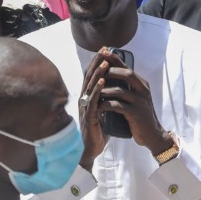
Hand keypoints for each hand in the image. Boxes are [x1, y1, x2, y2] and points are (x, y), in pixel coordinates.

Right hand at [78, 51, 109, 171]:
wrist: (91, 149)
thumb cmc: (98, 130)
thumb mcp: (103, 111)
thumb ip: (106, 99)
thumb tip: (116, 87)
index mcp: (88, 97)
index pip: (92, 75)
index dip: (97, 62)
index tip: (104, 50)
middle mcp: (84, 99)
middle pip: (89, 76)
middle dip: (97, 62)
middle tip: (104, 49)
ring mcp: (85, 107)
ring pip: (90, 86)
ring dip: (98, 73)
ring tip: (105, 62)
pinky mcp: (88, 117)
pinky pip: (93, 100)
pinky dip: (97, 89)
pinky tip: (103, 81)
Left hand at [97, 48, 171, 153]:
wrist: (152, 135)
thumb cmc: (139, 116)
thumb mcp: (136, 99)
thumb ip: (127, 88)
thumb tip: (110, 75)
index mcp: (142, 84)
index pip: (128, 68)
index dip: (115, 59)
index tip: (104, 51)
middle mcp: (143, 90)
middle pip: (126, 74)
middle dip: (110, 71)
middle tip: (97, 70)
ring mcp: (140, 102)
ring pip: (120, 90)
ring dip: (105, 90)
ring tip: (93, 91)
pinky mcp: (136, 114)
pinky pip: (118, 105)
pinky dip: (107, 104)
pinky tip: (99, 105)